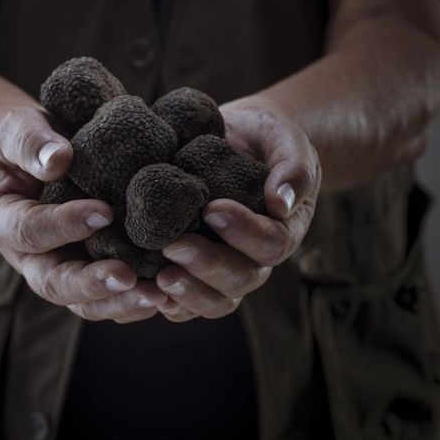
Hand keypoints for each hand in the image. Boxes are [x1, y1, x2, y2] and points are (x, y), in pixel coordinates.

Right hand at [0, 106, 166, 322]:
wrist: (51, 158)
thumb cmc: (35, 140)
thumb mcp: (22, 128)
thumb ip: (32, 142)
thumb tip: (58, 160)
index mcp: (6, 222)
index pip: (30, 231)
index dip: (64, 225)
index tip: (103, 212)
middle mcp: (31, 258)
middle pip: (53, 284)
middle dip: (90, 284)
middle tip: (128, 277)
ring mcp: (64, 272)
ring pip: (86, 304)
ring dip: (120, 303)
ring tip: (158, 296)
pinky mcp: (93, 277)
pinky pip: (113, 301)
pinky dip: (139, 302)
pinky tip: (171, 296)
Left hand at [156, 106, 320, 321]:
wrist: (236, 139)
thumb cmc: (265, 139)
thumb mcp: (286, 141)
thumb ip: (293, 166)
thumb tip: (280, 202)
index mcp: (282, 229)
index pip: (271, 243)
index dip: (244, 232)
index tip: (213, 208)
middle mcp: (254, 257)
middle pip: (241, 279)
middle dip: (208, 265)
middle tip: (174, 245)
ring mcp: (224, 267)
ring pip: (215, 299)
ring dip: (188, 292)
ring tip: (160, 277)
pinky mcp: (194, 269)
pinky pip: (186, 300)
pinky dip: (168, 301)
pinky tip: (146, 289)